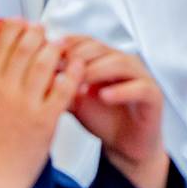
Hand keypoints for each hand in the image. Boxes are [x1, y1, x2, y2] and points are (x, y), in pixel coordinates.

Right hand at [0, 22, 83, 187]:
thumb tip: (1, 60)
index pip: (0, 44)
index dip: (15, 28)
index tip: (23, 23)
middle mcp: (4, 91)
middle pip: (25, 47)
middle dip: (38, 33)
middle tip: (45, 30)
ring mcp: (26, 105)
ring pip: (45, 62)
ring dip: (56, 49)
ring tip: (62, 45)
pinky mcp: (46, 119)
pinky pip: (64, 87)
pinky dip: (72, 72)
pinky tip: (77, 66)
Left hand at [55, 36, 170, 187]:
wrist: (125, 145)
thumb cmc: (103, 119)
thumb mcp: (74, 100)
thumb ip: (60, 85)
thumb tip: (33, 73)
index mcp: (104, 60)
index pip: (85, 42)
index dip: (66, 46)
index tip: (47, 55)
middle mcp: (123, 63)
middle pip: (101, 48)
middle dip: (78, 58)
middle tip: (60, 70)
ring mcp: (140, 77)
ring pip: (120, 63)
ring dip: (97, 71)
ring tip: (79, 85)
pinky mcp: (153, 95)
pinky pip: (140, 87)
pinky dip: (121, 90)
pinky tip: (104, 96)